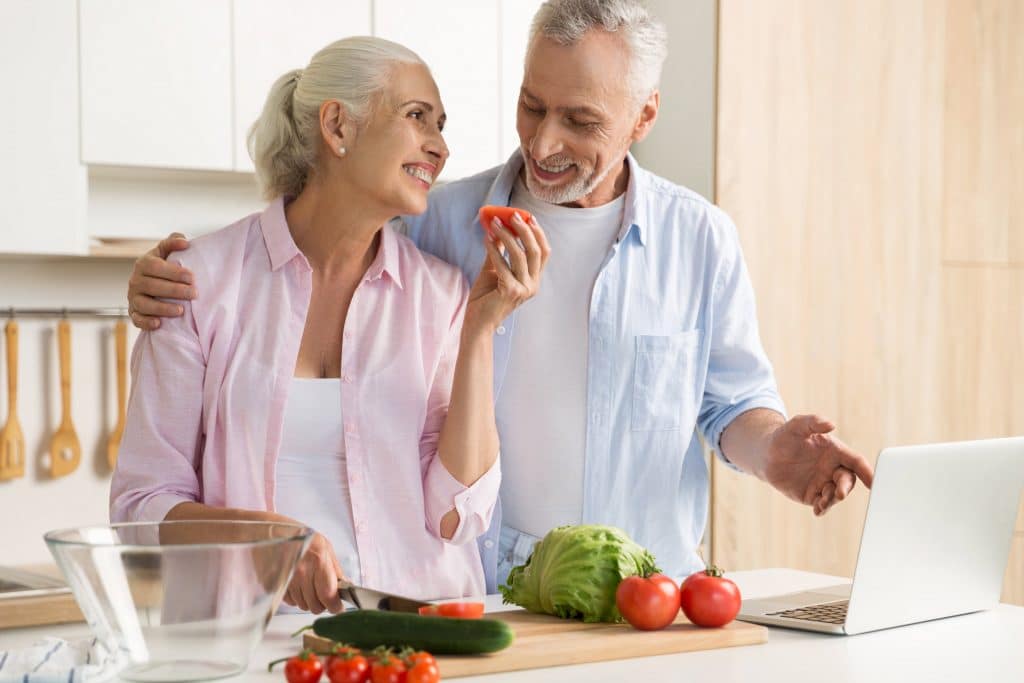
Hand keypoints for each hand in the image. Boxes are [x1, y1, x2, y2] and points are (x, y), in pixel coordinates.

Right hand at [128, 232, 195, 329]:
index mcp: (143, 264)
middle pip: (152, 286)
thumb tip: (184, 241)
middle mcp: (135, 281)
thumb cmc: (163, 269)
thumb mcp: (165, 253)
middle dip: (174, 291)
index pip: (155, 266)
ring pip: (144, 304)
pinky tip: (159, 324)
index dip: (173, 272)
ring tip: (181, 311)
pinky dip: (146, 322)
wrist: (151, 287)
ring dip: (162, 308)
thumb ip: (172, 243)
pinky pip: (137, 319)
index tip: (191, 277)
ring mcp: (133, 298)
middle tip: (194, 293)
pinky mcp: (134, 313)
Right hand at [281, 532, 344, 613]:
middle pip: (315, 606)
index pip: (328, 596)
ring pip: (302, 606)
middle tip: (323, 594)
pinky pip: (290, 601)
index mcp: (318, 561)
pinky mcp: (275, 585)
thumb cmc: (301, 536)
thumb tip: (346, 586)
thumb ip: (335, 568)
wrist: (273, 531)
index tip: (338, 607)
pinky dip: (295, 597)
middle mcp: (301, 573)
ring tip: (308, 584)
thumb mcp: (324, 546)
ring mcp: (286, 580)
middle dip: (322, 603)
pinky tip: (297, 584)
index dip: (335, 606)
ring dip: (308, 600)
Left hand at [465, 212, 549, 334]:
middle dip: (524, 230)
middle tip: (512, 215)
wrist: (477, 323)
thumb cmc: (485, 298)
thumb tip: (499, 229)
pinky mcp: (510, 291)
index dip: (538, 233)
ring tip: (494, 224)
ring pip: (519, 255)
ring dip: (506, 236)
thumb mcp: (494, 270)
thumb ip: (499, 252)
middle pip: (535, 251)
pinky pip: (503, 264)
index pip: (544, 252)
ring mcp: (523, 289)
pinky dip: (493, 249)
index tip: (528, 216)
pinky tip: (485, 239)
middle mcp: (532, 285)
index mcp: (533, 280)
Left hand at [762, 414, 873, 515]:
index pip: (855, 461)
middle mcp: (833, 468)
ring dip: (833, 499)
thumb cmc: (784, 437)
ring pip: (835, 494)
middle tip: (839, 493)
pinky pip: (821, 503)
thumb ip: (812, 421)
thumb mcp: (796, 425)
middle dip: (845, 487)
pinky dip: (822, 508)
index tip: (872, 481)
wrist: (766, 454)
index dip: (866, 470)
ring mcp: (823, 482)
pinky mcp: (812, 495)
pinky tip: (817, 511)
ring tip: (822, 503)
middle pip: (847, 480)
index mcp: (835, 451)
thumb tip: (831, 424)